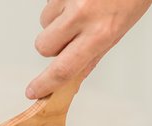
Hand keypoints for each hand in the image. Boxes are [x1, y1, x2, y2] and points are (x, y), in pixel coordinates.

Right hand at [26, 0, 151, 98]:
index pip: (64, 69)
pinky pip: (49, 2)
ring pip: (44, 22)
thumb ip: (92, 56)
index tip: (34, 91)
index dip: (45, 84)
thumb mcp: (117, 31)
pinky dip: (59, 4)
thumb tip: (73, 80)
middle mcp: (82, 15)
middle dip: (52, 46)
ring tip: (79, 10)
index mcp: (100, 34)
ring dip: (56, 21)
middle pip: (44, 47)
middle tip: (70, 36)